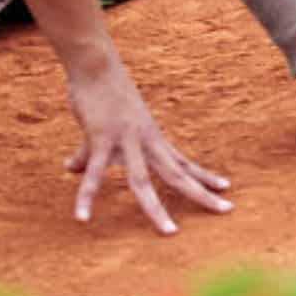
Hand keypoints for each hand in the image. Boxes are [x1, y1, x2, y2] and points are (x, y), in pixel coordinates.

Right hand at [65, 58, 231, 234]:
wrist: (95, 64)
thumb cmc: (101, 93)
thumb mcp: (100, 128)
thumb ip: (87, 153)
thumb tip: (69, 168)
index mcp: (152, 138)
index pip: (183, 162)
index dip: (203, 176)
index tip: (225, 188)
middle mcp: (146, 140)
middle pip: (177, 174)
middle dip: (201, 193)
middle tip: (227, 209)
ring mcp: (126, 140)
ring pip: (143, 181)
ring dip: (157, 208)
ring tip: (170, 232)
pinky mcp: (101, 138)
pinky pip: (94, 174)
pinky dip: (87, 196)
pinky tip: (82, 217)